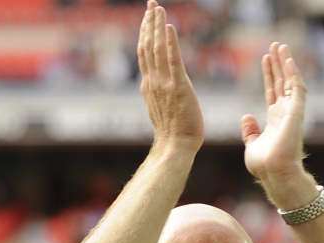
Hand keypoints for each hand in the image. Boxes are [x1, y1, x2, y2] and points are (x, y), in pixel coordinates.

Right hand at [138, 0, 203, 152]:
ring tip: (158, 8)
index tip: (148, 17)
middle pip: (148, 46)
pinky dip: (170, 43)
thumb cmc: (173, 133)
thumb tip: (155, 87)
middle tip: (152, 4)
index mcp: (149, 86)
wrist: (175, 147)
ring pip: (157, 49)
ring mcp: (164, 85)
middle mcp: (153, 82)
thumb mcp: (161, 109)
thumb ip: (158, 94)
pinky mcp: (178, 88)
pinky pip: (173, 61)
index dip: (145, 33)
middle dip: (149, 23)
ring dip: (157, 26)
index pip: (145, 54)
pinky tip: (169, 27)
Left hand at [241, 43, 307, 198]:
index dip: (269, 75)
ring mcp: (292, 113)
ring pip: (290, 82)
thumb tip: (247, 116)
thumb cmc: (264, 165)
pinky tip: (287, 60)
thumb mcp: (252, 145)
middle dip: (278, 64)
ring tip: (281, 46)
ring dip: (286, 64)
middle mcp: (285, 114)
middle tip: (275, 46)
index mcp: (275, 120)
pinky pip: (297, 88)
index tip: (265, 59)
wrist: (274, 173)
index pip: (272, 92)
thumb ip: (250, 131)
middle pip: (282, 83)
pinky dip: (293, 73)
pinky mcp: (296, 113)